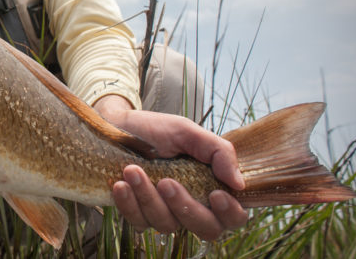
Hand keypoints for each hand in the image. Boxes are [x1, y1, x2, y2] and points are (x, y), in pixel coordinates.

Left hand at [94, 95, 248, 240]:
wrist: (115, 126)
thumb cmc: (155, 130)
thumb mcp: (188, 132)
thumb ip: (218, 151)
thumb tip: (239, 183)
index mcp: (211, 187)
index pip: (234, 216)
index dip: (230, 213)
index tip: (216, 195)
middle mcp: (192, 205)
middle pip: (206, 229)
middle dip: (186, 207)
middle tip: (166, 182)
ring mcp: (165, 212)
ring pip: (167, 225)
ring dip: (149, 198)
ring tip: (132, 170)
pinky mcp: (138, 214)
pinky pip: (138, 221)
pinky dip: (129, 204)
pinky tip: (120, 184)